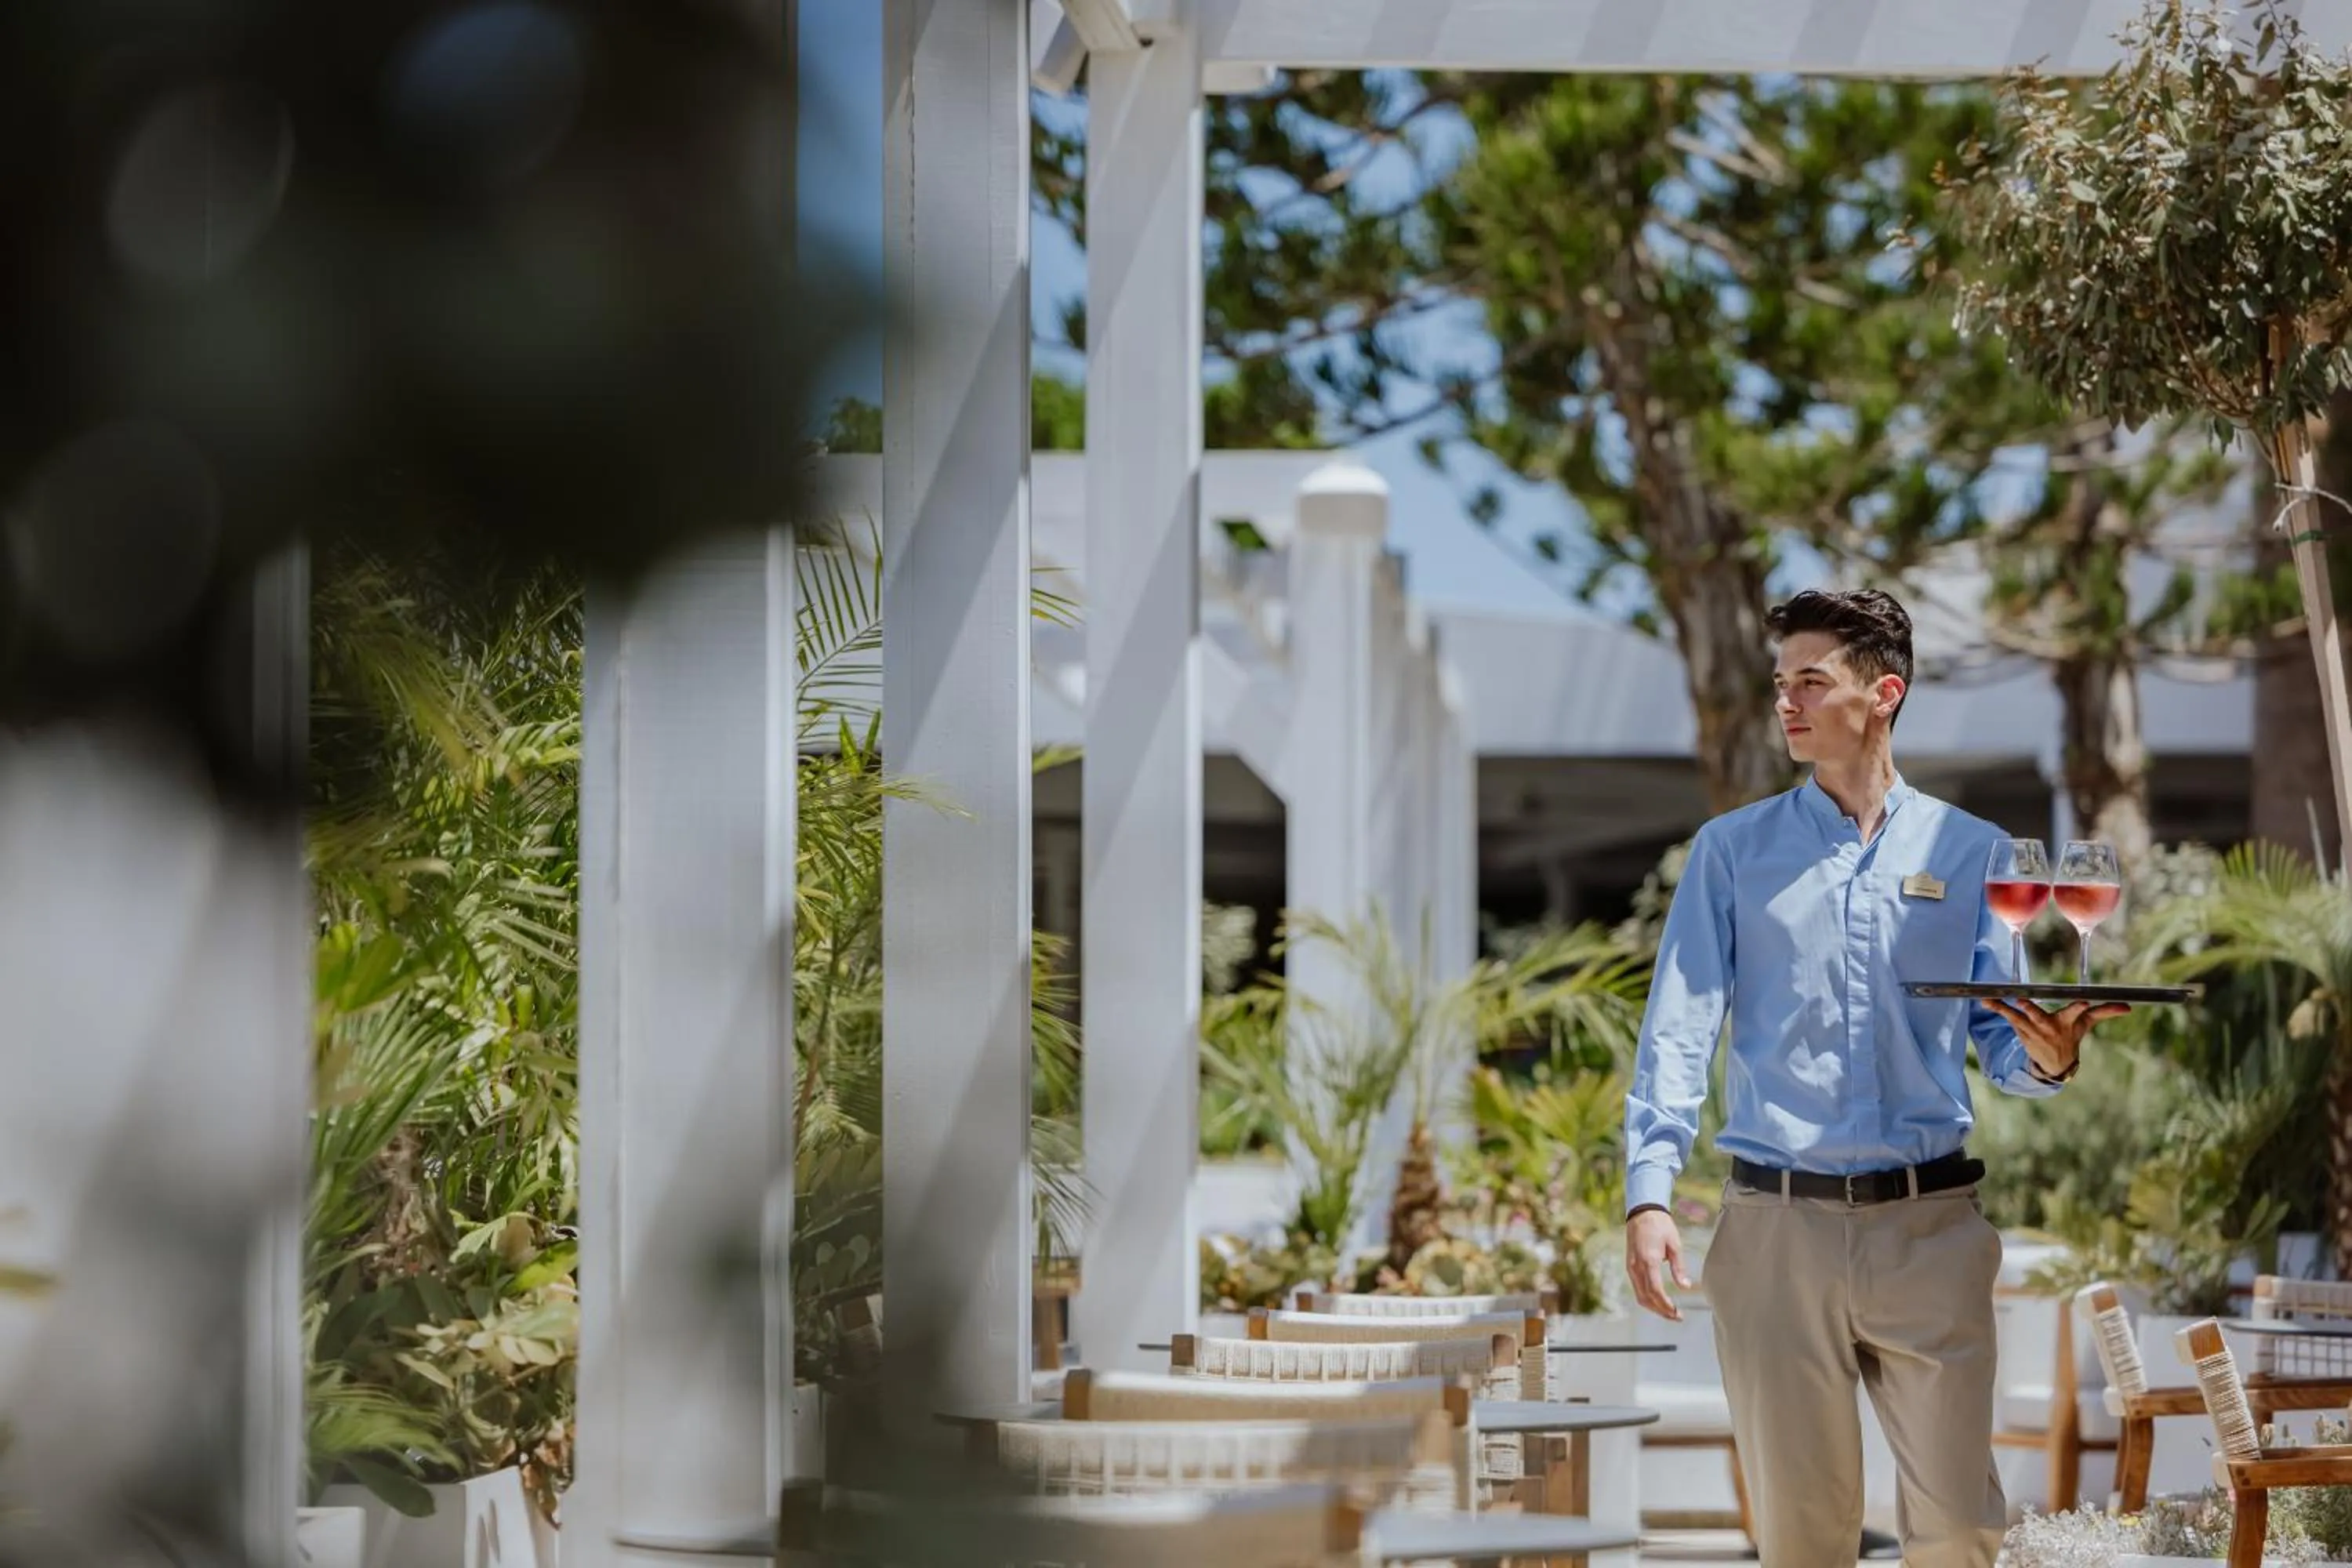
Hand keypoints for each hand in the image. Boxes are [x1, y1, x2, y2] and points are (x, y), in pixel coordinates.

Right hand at [1625, 1209, 1691, 1321]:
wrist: (1642, 1212)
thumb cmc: (1661, 1226)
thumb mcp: (1674, 1245)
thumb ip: (1678, 1267)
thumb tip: (1686, 1287)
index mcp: (1648, 1261)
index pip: (1655, 1291)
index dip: (1666, 1305)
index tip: (1677, 1313)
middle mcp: (1637, 1267)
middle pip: (1646, 1298)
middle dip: (1661, 1311)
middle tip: (1677, 1317)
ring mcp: (1631, 1267)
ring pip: (1639, 1295)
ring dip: (1654, 1307)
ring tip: (1669, 1312)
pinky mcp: (1630, 1266)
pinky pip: (1637, 1288)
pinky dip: (1647, 1298)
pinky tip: (1658, 1301)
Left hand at [1983, 997, 2129, 1081]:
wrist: (2054, 1063)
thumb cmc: (2071, 1035)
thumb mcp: (2086, 1024)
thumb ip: (2104, 1012)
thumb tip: (2128, 1006)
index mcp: (2068, 1022)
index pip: (2077, 1013)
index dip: (2080, 1008)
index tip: (2084, 1003)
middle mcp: (2050, 1027)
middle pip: (2041, 1017)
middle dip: (2032, 1010)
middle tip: (2023, 1002)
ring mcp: (2033, 1030)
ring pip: (2018, 1017)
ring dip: (2004, 1009)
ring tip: (1990, 999)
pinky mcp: (2020, 1031)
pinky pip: (2007, 1018)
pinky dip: (1997, 1009)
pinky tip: (1985, 1001)